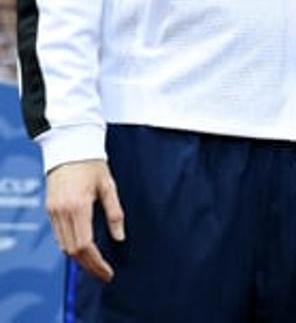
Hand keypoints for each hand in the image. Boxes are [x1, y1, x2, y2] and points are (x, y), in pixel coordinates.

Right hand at [46, 160, 122, 282]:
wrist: (69, 147)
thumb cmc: (93, 164)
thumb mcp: (109, 186)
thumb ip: (115, 213)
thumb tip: (120, 237)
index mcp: (78, 206)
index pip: (85, 245)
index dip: (96, 262)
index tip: (108, 272)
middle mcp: (61, 212)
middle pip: (72, 251)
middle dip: (89, 265)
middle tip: (104, 274)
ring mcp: (53, 212)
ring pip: (63, 246)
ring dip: (79, 259)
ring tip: (97, 265)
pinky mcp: (49, 210)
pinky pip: (59, 236)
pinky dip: (70, 246)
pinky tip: (84, 250)